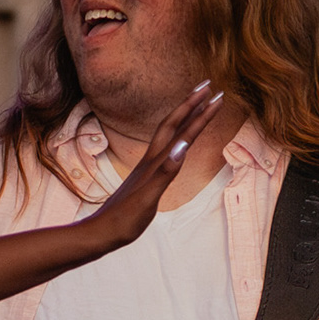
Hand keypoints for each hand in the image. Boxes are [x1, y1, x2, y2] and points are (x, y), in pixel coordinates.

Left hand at [82, 81, 226, 248]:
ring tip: (197, 104)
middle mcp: (151, 161)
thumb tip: (183, 147)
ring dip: (184, 117)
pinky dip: (176, 138)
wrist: (101, 232)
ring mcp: (147, 167)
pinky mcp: (145, 176)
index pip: (182, 132)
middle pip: (173, 124)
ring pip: (168, 134)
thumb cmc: (124, 220)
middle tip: (209, 87)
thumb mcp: (148, 199)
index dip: (200, 114)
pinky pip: (165, 149)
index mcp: (155, 163)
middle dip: (192, 104)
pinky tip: (178, 140)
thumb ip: (165, 173)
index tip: (217, 95)